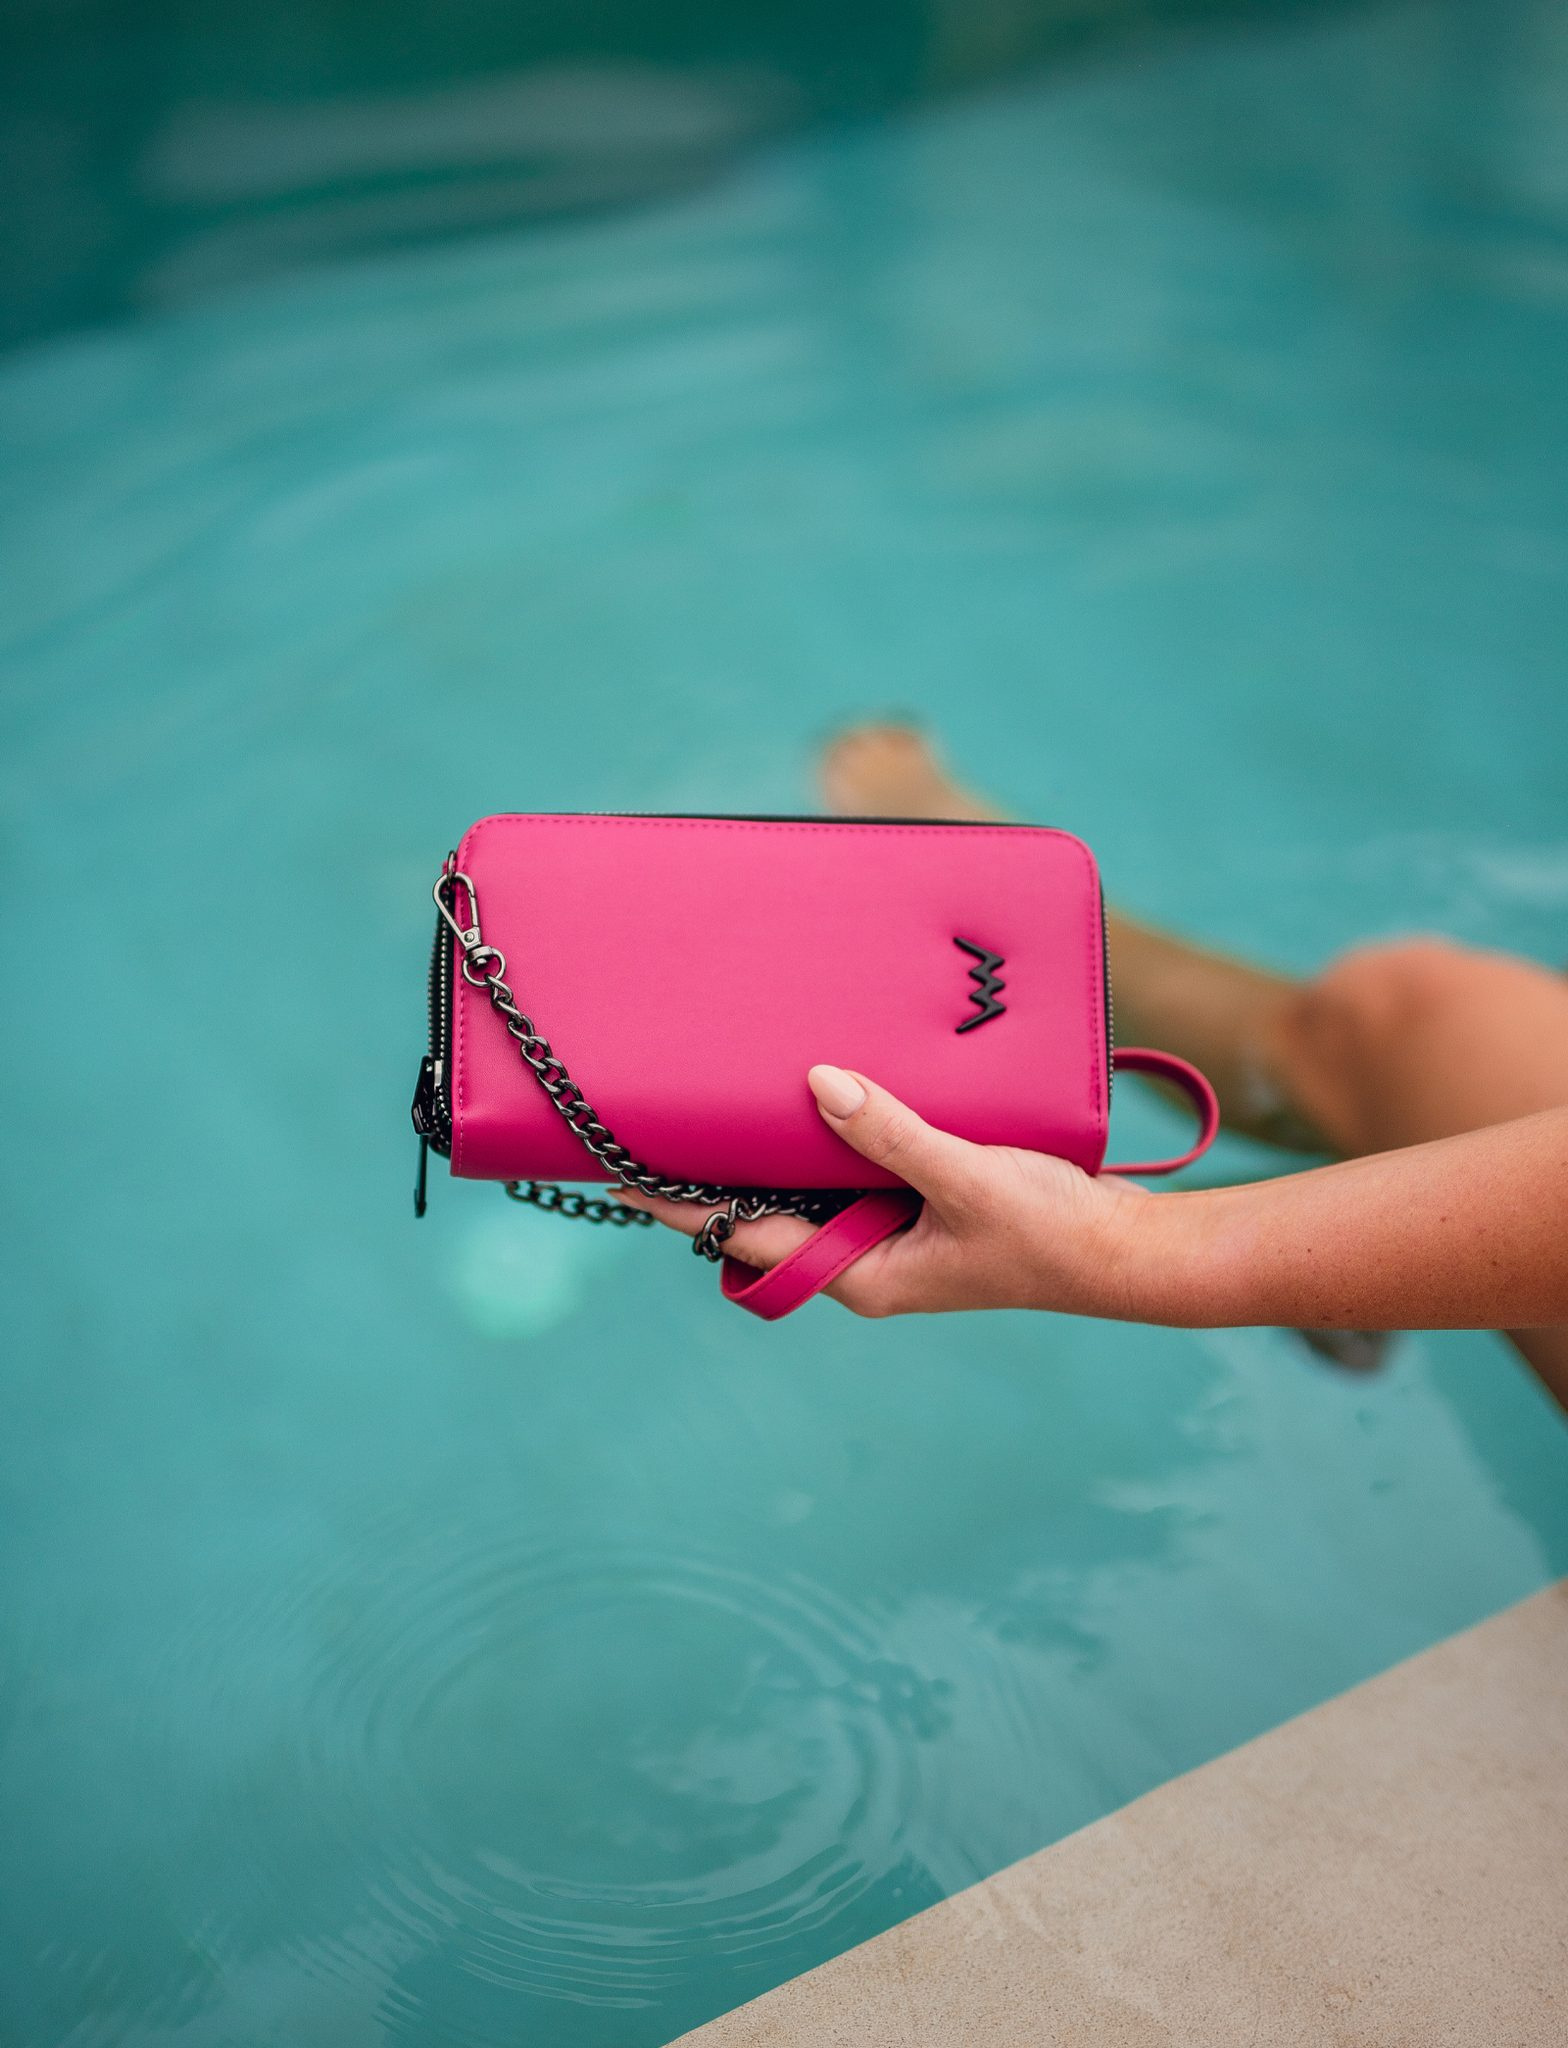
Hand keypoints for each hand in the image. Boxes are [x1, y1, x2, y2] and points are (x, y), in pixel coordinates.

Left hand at [615, 1065, 1174, 1317]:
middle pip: (770, 1216)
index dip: (682, 1208)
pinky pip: (860, 1167)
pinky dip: (836, 1134)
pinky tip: (824, 1090)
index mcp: (863, 1274)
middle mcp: (868, 1259)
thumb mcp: (964, 1178)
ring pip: (815, 1189)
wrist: (1126, 1250)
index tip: (622, 1180)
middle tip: (660, 1122)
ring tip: (727, 1095)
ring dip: (779, 1150)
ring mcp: (896, 1233)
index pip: (747, 1240)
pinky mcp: (925, 1203)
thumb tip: (817, 1085)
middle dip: (719, 1175)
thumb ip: (890, 1133)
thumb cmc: (1051, 1233)